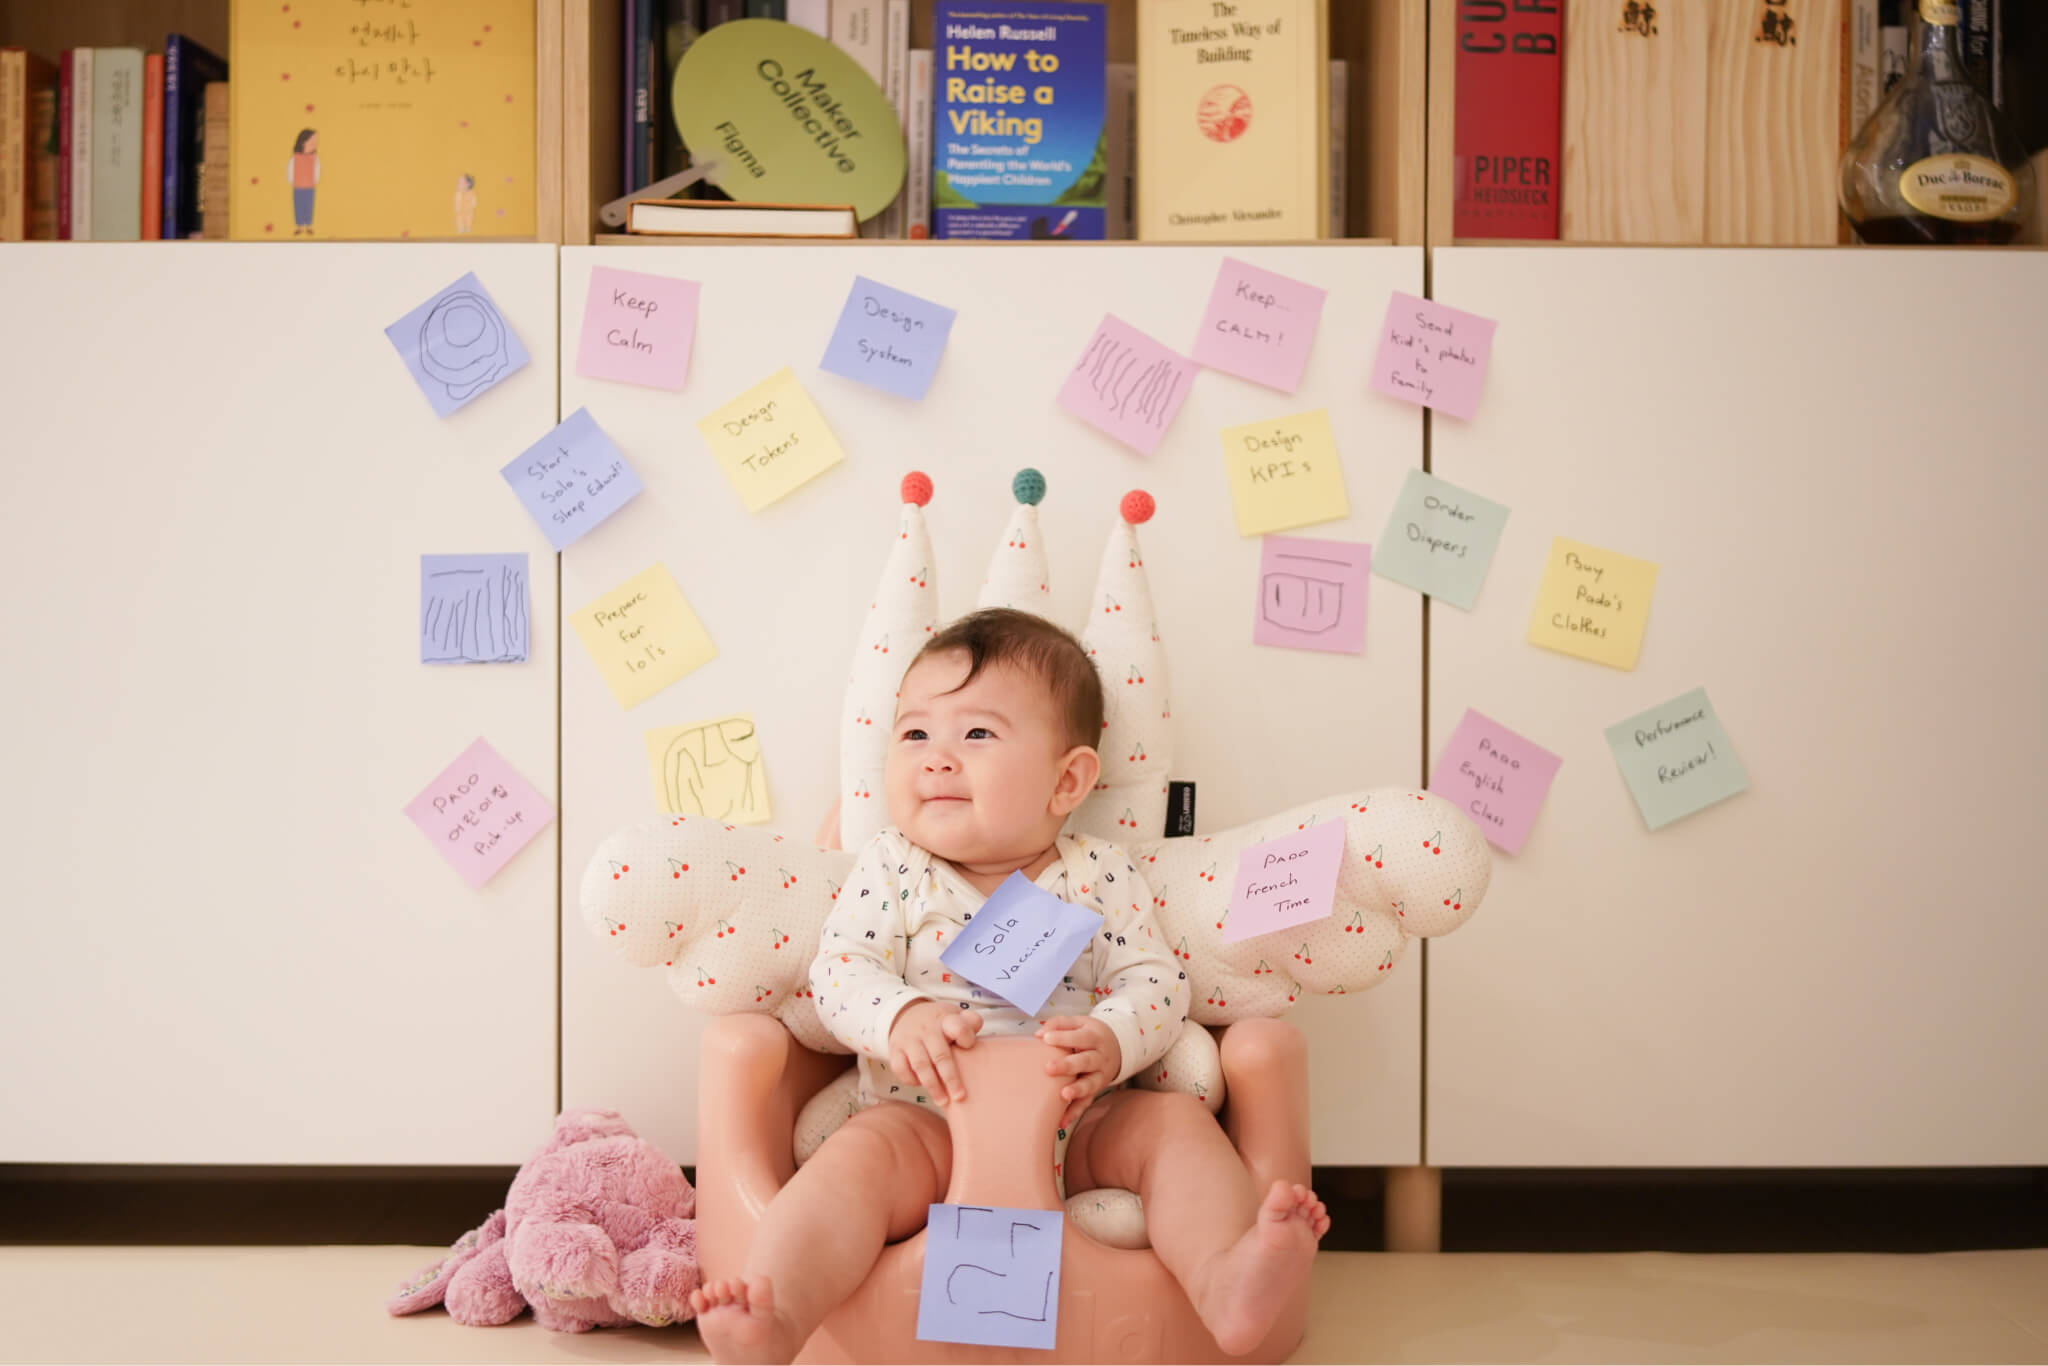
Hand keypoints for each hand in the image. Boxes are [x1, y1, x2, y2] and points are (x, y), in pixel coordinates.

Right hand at [885, 1000, 983, 1105]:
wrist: (907, 1014)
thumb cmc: (940, 1023)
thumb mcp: (955, 1017)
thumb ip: (970, 1023)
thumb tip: (974, 1036)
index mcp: (945, 1020)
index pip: (957, 1027)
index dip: (965, 1037)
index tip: (969, 1046)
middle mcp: (926, 1029)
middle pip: (940, 1055)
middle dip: (950, 1078)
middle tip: (960, 1096)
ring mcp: (909, 1039)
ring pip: (921, 1065)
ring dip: (932, 1086)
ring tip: (943, 1102)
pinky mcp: (895, 1049)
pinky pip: (900, 1068)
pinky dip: (910, 1080)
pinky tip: (920, 1086)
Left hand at [1035, 1015, 1121, 1131]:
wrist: (1119, 1047)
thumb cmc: (1092, 1034)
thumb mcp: (1080, 1022)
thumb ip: (1060, 1024)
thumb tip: (1039, 1034)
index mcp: (1095, 1038)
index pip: (1080, 1037)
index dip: (1063, 1038)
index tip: (1046, 1039)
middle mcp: (1100, 1058)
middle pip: (1086, 1061)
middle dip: (1068, 1066)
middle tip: (1049, 1068)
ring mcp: (1100, 1076)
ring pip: (1090, 1084)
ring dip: (1077, 1090)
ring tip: (1064, 1095)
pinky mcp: (1096, 1090)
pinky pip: (1086, 1102)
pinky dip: (1074, 1112)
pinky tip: (1062, 1121)